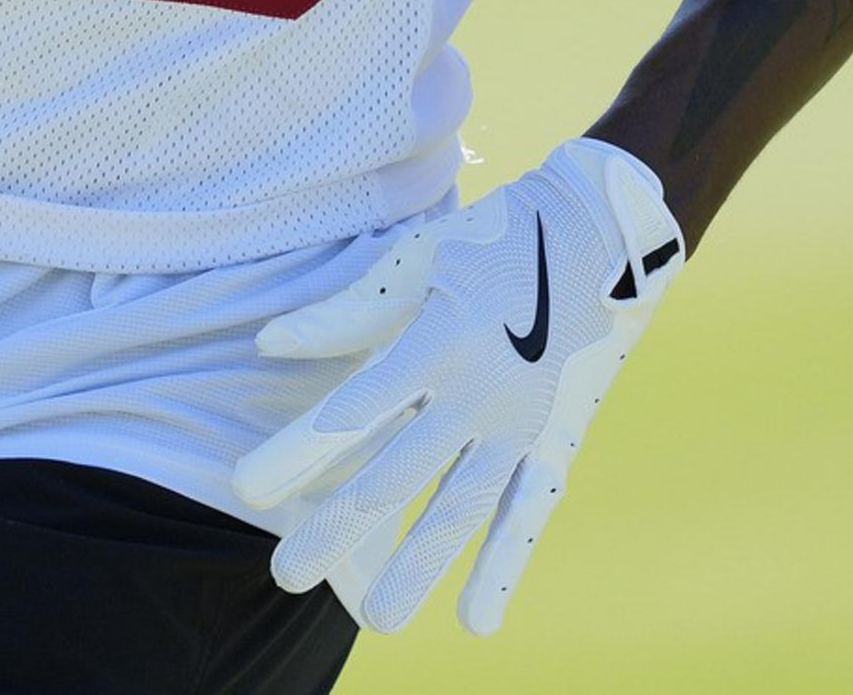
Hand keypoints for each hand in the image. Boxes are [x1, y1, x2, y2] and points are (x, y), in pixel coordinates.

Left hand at [235, 139, 684, 633]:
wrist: (606, 232)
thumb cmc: (496, 239)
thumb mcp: (419, 261)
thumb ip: (346, 313)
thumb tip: (270, 345)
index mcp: (438, 340)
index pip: (351, 412)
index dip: (297, 453)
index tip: (246, 490)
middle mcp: (480, 393)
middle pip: (395, 475)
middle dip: (337, 528)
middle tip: (286, 574)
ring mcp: (521, 424)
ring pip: (460, 509)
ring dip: (416, 566)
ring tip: (375, 619)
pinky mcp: (554, 440)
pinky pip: (525, 513)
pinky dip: (503, 565)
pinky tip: (476, 620)